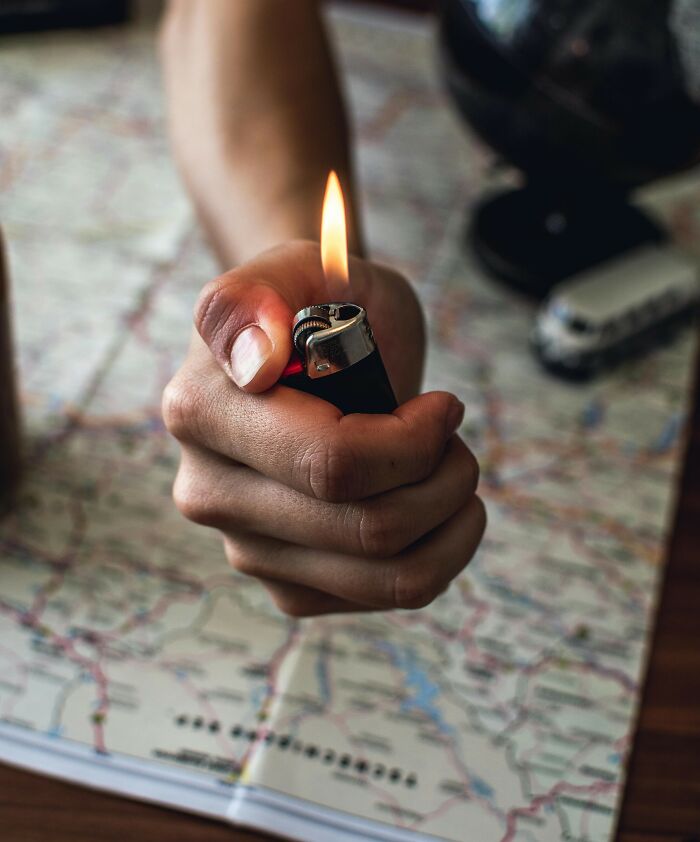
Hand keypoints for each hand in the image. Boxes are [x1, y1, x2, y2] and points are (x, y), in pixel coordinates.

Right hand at [163, 242, 485, 615]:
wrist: (310, 351)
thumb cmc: (320, 304)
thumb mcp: (302, 267)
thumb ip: (255, 298)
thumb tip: (251, 364)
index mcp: (203, 410)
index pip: (334, 462)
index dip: (416, 440)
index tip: (444, 405)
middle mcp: (209, 490)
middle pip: (370, 528)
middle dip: (445, 478)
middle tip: (453, 435)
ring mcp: (246, 546)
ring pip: (388, 576)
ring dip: (451, 519)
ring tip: (451, 470)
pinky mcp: (287, 584)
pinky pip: (387, 597)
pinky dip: (440, 553)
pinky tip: (433, 507)